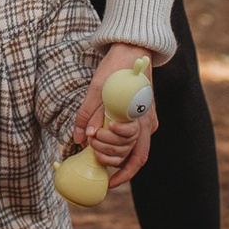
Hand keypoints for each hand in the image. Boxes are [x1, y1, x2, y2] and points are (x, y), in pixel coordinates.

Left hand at [72, 43, 158, 189]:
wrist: (133, 49)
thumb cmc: (116, 67)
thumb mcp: (97, 88)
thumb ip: (88, 114)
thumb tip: (80, 138)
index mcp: (139, 118)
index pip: (134, 155)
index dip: (121, 172)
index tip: (106, 179)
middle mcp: (148, 122)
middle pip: (134, 155)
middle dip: (112, 159)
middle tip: (93, 151)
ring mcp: (148, 120)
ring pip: (134, 149)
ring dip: (115, 152)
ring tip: (96, 145)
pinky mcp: (144, 116)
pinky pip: (134, 139)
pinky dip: (120, 145)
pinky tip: (106, 144)